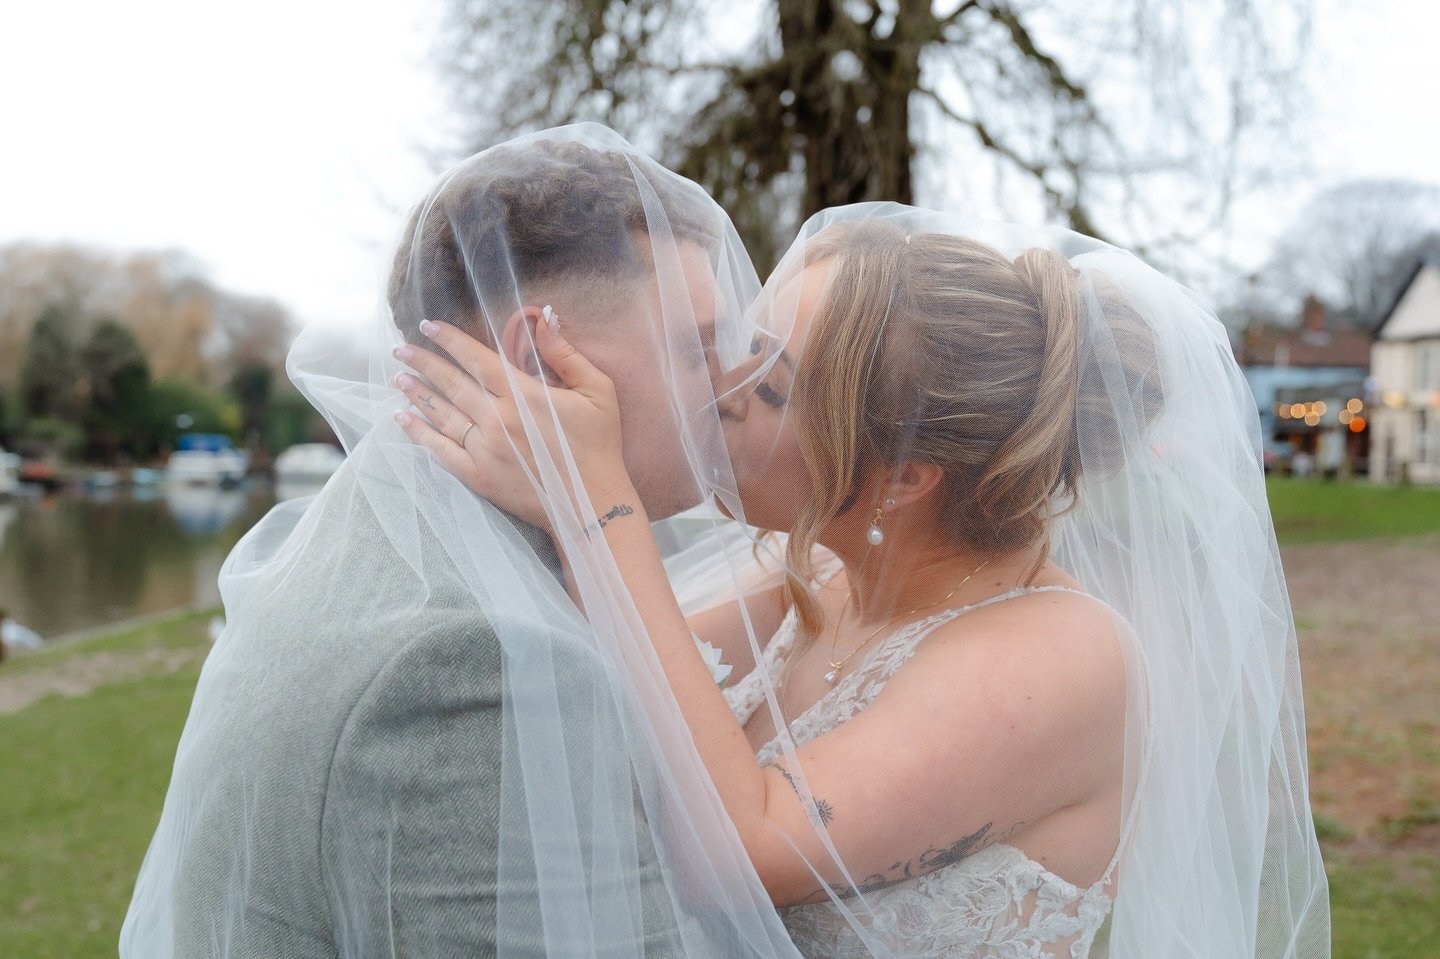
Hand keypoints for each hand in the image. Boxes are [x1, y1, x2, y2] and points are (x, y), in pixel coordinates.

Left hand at [391, 313, 631, 533]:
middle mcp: (497, 418)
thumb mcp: (598, 391)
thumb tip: (544, 318)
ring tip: (398, 379)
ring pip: (442, 414)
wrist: (592, 504)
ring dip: (417, 394)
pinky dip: (419, 434)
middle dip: (423, 363)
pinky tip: (403, 420)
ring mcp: (484, 449)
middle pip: (451, 383)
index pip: (476, 359)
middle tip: (400, 349)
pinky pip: (440, 451)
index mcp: (523, 394)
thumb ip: (567, 354)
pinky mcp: (478, 476)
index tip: (428, 326)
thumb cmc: (598, 446)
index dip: (450, 340)